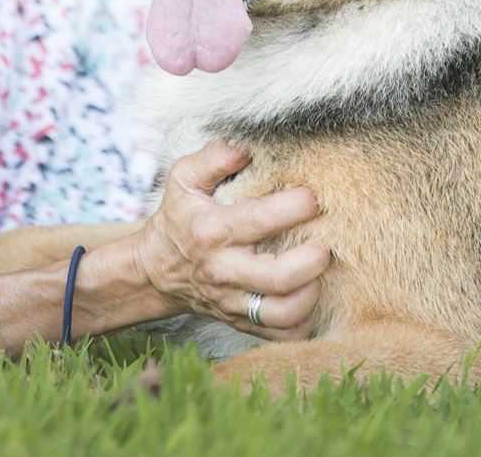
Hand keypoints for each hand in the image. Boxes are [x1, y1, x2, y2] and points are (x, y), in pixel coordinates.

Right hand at [133, 141, 330, 339]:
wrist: (155, 271)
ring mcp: (233, 301)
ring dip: (312, 293)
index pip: (259, 220)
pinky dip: (304, 320)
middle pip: (279, 278)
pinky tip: (308, 295)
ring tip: (319, 271)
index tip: (314, 197)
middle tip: (326, 242)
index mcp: (212, 230)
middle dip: (313, 259)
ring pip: (284, 312)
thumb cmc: (179, 218)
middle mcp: (224, 270)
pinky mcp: (240, 322)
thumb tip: (246, 147)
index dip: (294, 207)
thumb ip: (214, 157)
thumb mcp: (183, 179)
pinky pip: (282, 334)